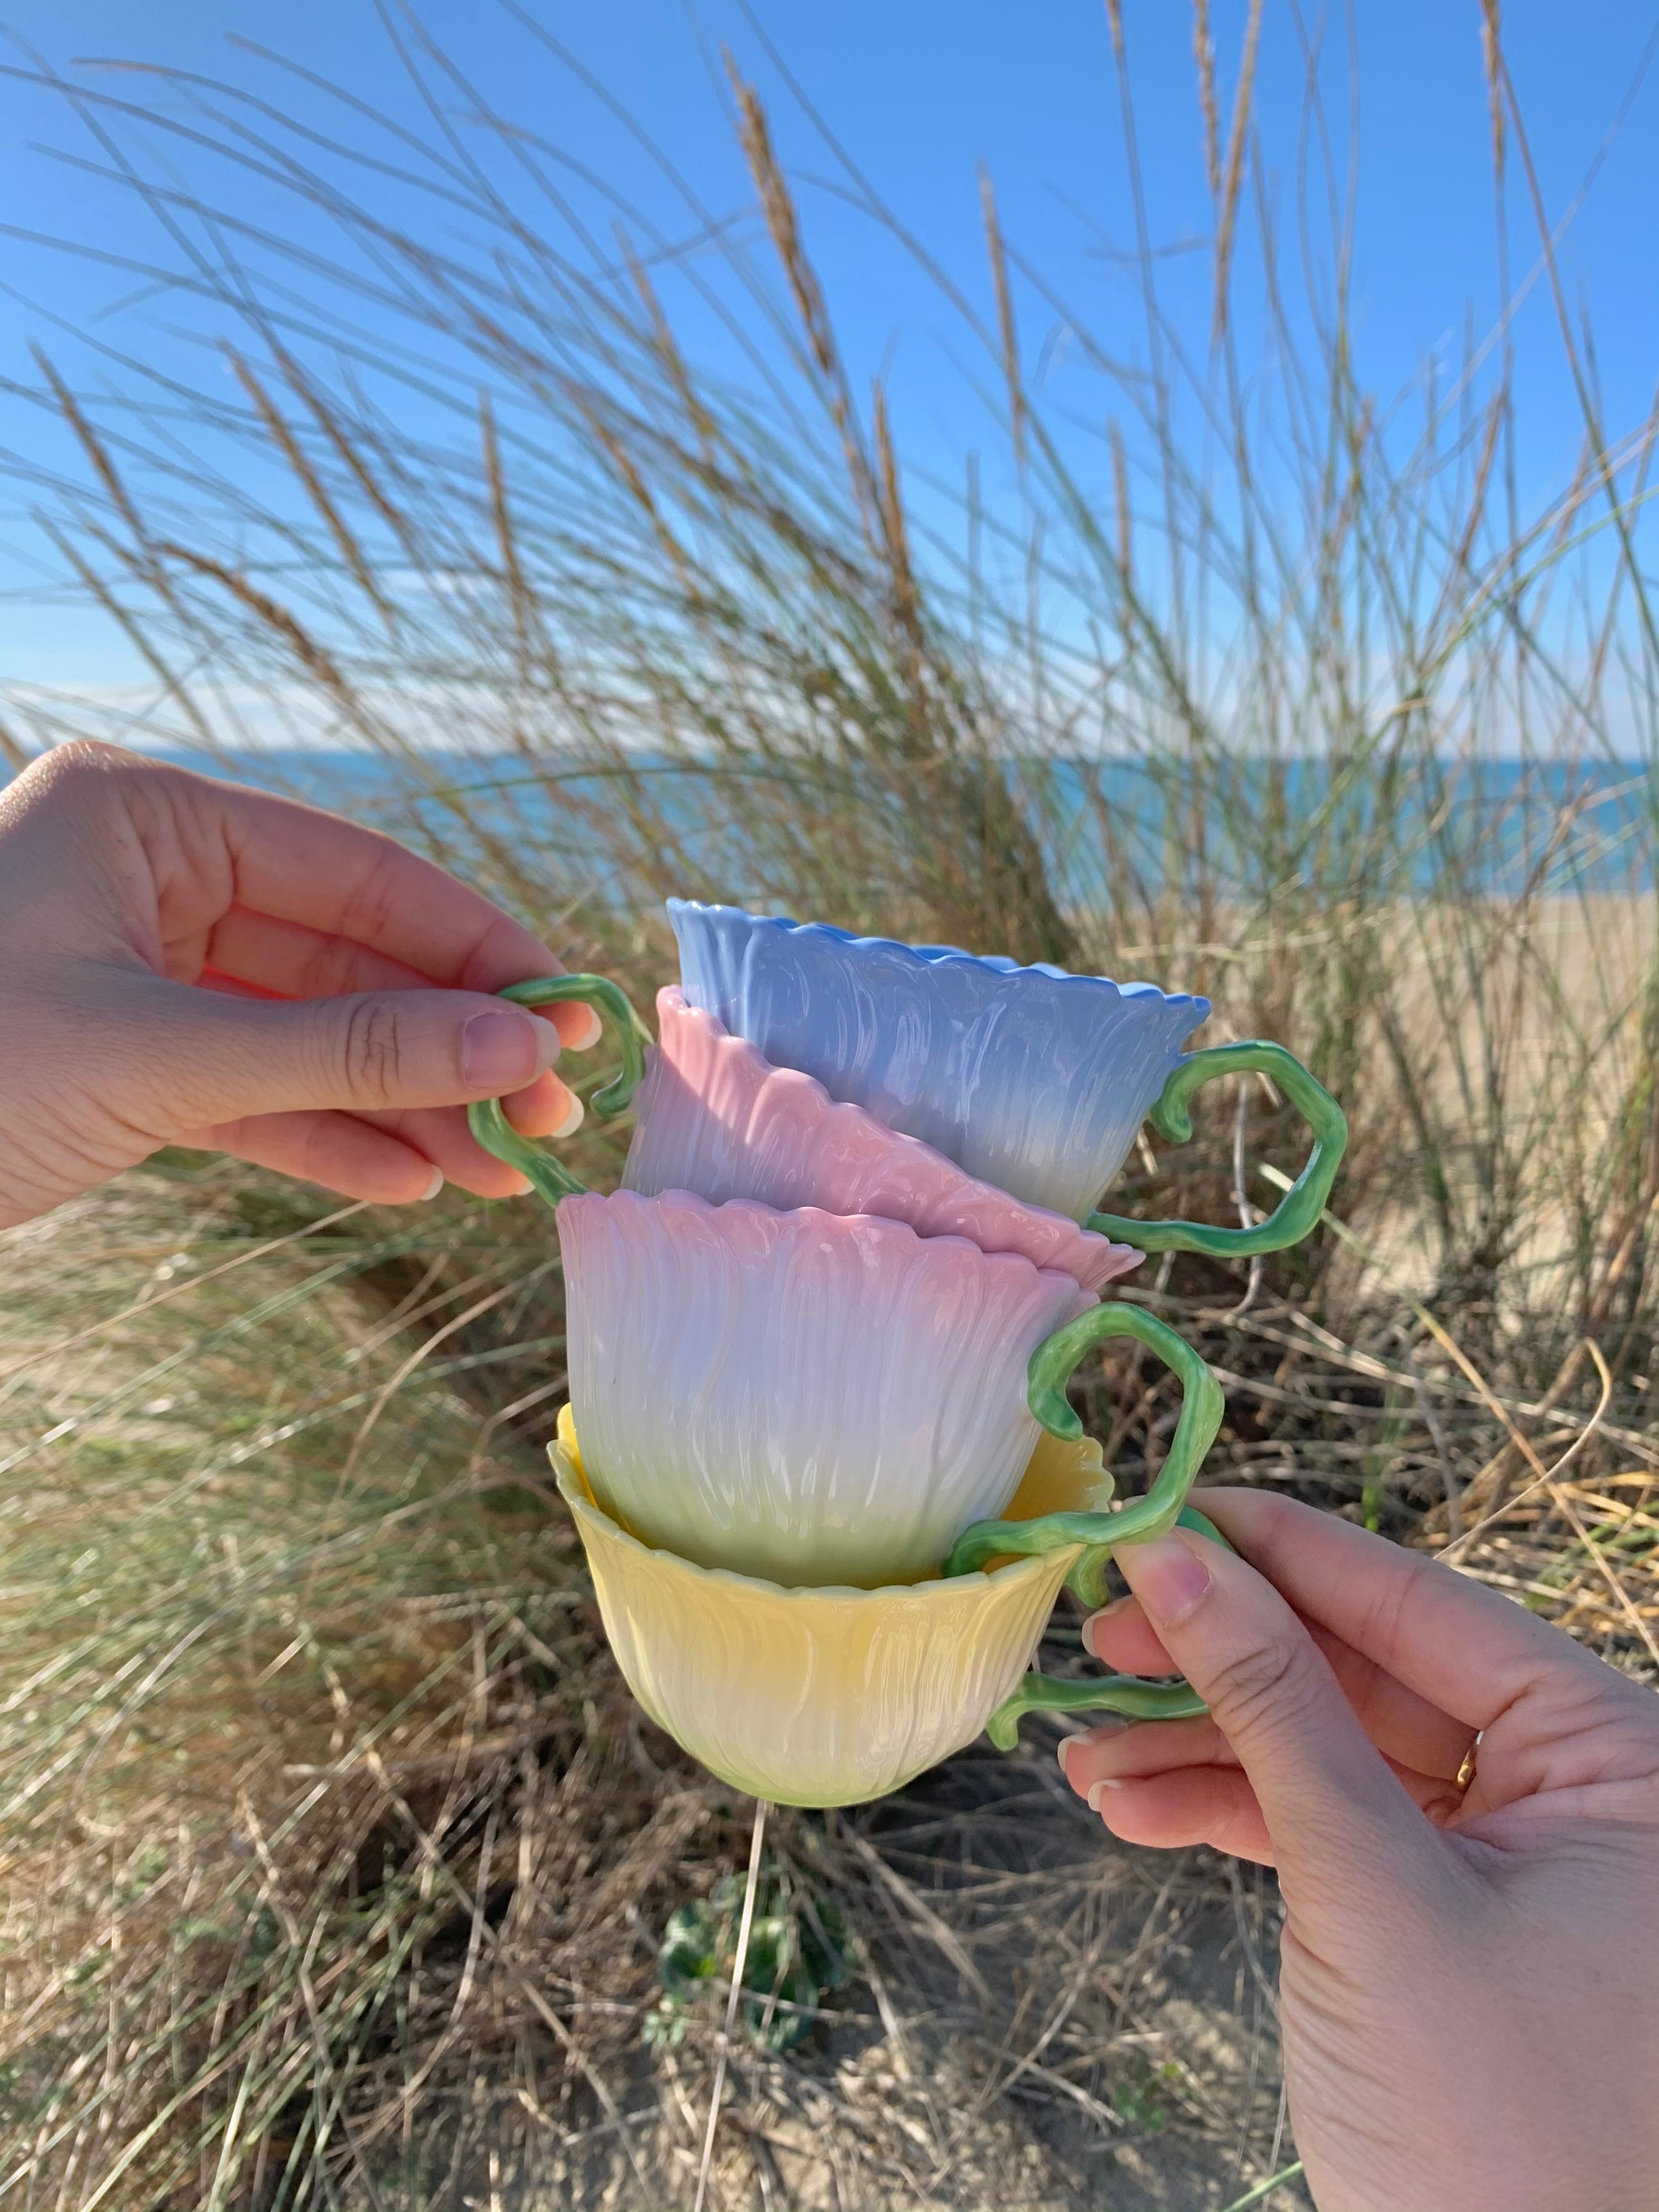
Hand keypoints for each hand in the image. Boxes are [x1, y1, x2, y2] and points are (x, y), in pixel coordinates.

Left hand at [0, 742, 600, 1224]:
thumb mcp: (160, 1053)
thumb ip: (346, 1051)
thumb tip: (519, 1051)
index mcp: (147, 818)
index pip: (356, 874)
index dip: (473, 949)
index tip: (567, 1018)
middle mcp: (150, 879)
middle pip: (343, 958)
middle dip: (446, 1045)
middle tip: (552, 1117)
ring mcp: (136, 969)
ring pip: (305, 1034)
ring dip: (402, 1105)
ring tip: (502, 1171)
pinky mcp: (120, 1058)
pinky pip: (249, 1090)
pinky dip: (325, 1137)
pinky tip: (411, 1179)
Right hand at [1057, 1491, 1658, 2211]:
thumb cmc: (1497, 2129)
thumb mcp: (1371, 1890)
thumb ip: (1274, 1709)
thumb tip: (1180, 1557)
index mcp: (1613, 1753)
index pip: (1420, 1602)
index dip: (1281, 1551)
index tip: (1162, 1510)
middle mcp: (1572, 1786)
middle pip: (1364, 1668)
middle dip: (1223, 1658)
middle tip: (1099, 1633)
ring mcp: (1504, 1853)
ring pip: (1330, 1748)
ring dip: (1203, 1746)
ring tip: (1086, 1752)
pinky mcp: (1440, 1916)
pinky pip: (1327, 1828)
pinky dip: (1229, 1816)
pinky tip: (1132, 1808)